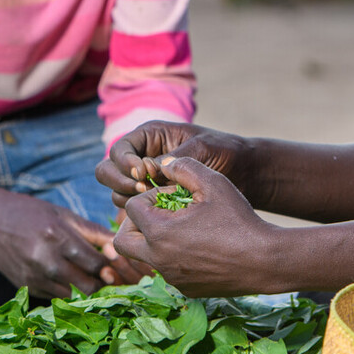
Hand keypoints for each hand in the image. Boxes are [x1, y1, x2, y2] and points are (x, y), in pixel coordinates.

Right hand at [0, 179, 132, 297]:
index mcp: (58, 237)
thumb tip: (119, 247)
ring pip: (72, 295)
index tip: (120, 267)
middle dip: (102, 283)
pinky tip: (69, 279)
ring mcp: (33, 277)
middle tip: (110, 278)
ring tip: (92, 279)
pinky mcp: (24, 287)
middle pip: (87, 285)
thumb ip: (92, 232)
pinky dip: (66, 291)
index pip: (96, 264)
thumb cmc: (31, 212)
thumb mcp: (63, 215)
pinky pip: (55, 296)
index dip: (112, 268)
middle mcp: (45, 260)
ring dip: (85, 290)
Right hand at [96, 121, 249, 209]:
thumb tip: (147, 171)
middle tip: (142, 191)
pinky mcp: (155, 200)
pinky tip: (160, 218)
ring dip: (130, 200)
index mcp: (149, 136)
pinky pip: (135, 210)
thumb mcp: (201, 149)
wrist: (244, 173)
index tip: (144, 174)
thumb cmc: (225, 152)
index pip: (119, 149)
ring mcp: (147, 180)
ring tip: (155, 204)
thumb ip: (174, 159)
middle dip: (120, 182)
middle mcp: (142, 157)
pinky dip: (140, 215)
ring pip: (119, 193)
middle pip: (108, 171)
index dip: (125, 163)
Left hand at [114, 156, 279, 296]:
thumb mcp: (213, 182)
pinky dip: (172, 256)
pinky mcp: (185, 288)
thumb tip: (164, 163)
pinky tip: (198, 245)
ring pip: (144, 257)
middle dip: (134, 223)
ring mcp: (171, 277)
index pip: (131, 208)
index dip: (149, 196)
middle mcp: (158, 259)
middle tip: (159, 213)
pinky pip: (166, 270)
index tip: (173, 196)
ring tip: (181, 227)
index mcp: (159, 232)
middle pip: (122, 240)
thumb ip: (184, 167)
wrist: (265, 261)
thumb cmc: (239, 219)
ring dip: (154, 239)